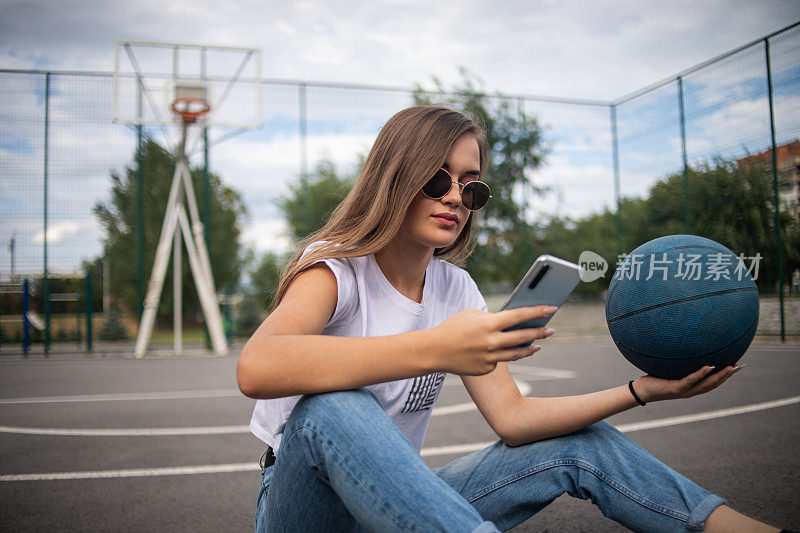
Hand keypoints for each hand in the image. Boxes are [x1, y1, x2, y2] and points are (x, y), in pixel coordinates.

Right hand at [432, 306, 556, 375]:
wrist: (434, 351)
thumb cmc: (452, 328)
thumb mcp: (471, 314)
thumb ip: (491, 317)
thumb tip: (510, 321)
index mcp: (488, 324)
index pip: (519, 316)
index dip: (537, 312)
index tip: (551, 308)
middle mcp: (492, 342)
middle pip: (523, 336)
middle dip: (540, 332)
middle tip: (551, 330)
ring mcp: (489, 357)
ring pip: (517, 353)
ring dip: (530, 348)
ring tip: (538, 345)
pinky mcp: (486, 369)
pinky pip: (500, 361)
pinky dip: (504, 355)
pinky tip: (508, 352)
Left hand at [633, 364, 744, 402]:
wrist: (641, 391)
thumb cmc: (655, 378)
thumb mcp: (669, 369)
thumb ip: (679, 362)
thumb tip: (684, 346)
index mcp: (692, 387)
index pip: (712, 382)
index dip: (725, 375)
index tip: (736, 366)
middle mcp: (691, 390)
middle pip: (714, 384)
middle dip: (728, 375)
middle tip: (740, 366)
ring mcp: (685, 391)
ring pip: (706, 384)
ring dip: (720, 376)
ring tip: (731, 367)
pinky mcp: (676, 388)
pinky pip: (690, 380)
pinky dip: (701, 374)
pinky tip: (709, 366)